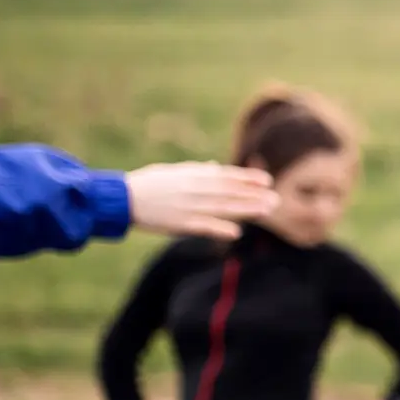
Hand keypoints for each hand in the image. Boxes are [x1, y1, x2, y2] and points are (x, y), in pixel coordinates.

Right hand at [125, 162, 277, 238]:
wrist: (122, 197)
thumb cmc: (148, 184)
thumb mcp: (173, 172)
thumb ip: (196, 171)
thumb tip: (213, 166)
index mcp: (192, 176)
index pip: (226, 176)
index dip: (247, 178)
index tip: (267, 181)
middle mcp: (194, 189)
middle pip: (230, 192)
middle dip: (254, 195)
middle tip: (276, 200)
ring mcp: (188, 206)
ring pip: (223, 208)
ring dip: (246, 210)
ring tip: (266, 212)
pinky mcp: (179, 223)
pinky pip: (203, 226)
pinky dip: (220, 228)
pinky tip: (237, 232)